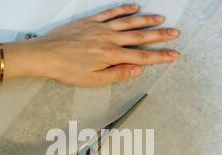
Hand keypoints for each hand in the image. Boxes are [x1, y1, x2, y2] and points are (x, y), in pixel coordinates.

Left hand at [21, 4, 179, 86]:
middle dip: (160, 36)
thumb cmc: (68, 71)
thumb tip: (138, 70)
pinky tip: (135, 7)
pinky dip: (124, 9)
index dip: (159, 56)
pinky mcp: (91, 21)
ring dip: (147, 20)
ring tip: (162, 19)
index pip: (141, 57)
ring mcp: (100, 27)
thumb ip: (117, 74)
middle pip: (140, 37)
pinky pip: (111, 12)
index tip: (174, 55)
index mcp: (111, 56)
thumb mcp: (93, 81)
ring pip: (129, 22)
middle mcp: (109, 39)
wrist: (46, 55)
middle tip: (176, 33)